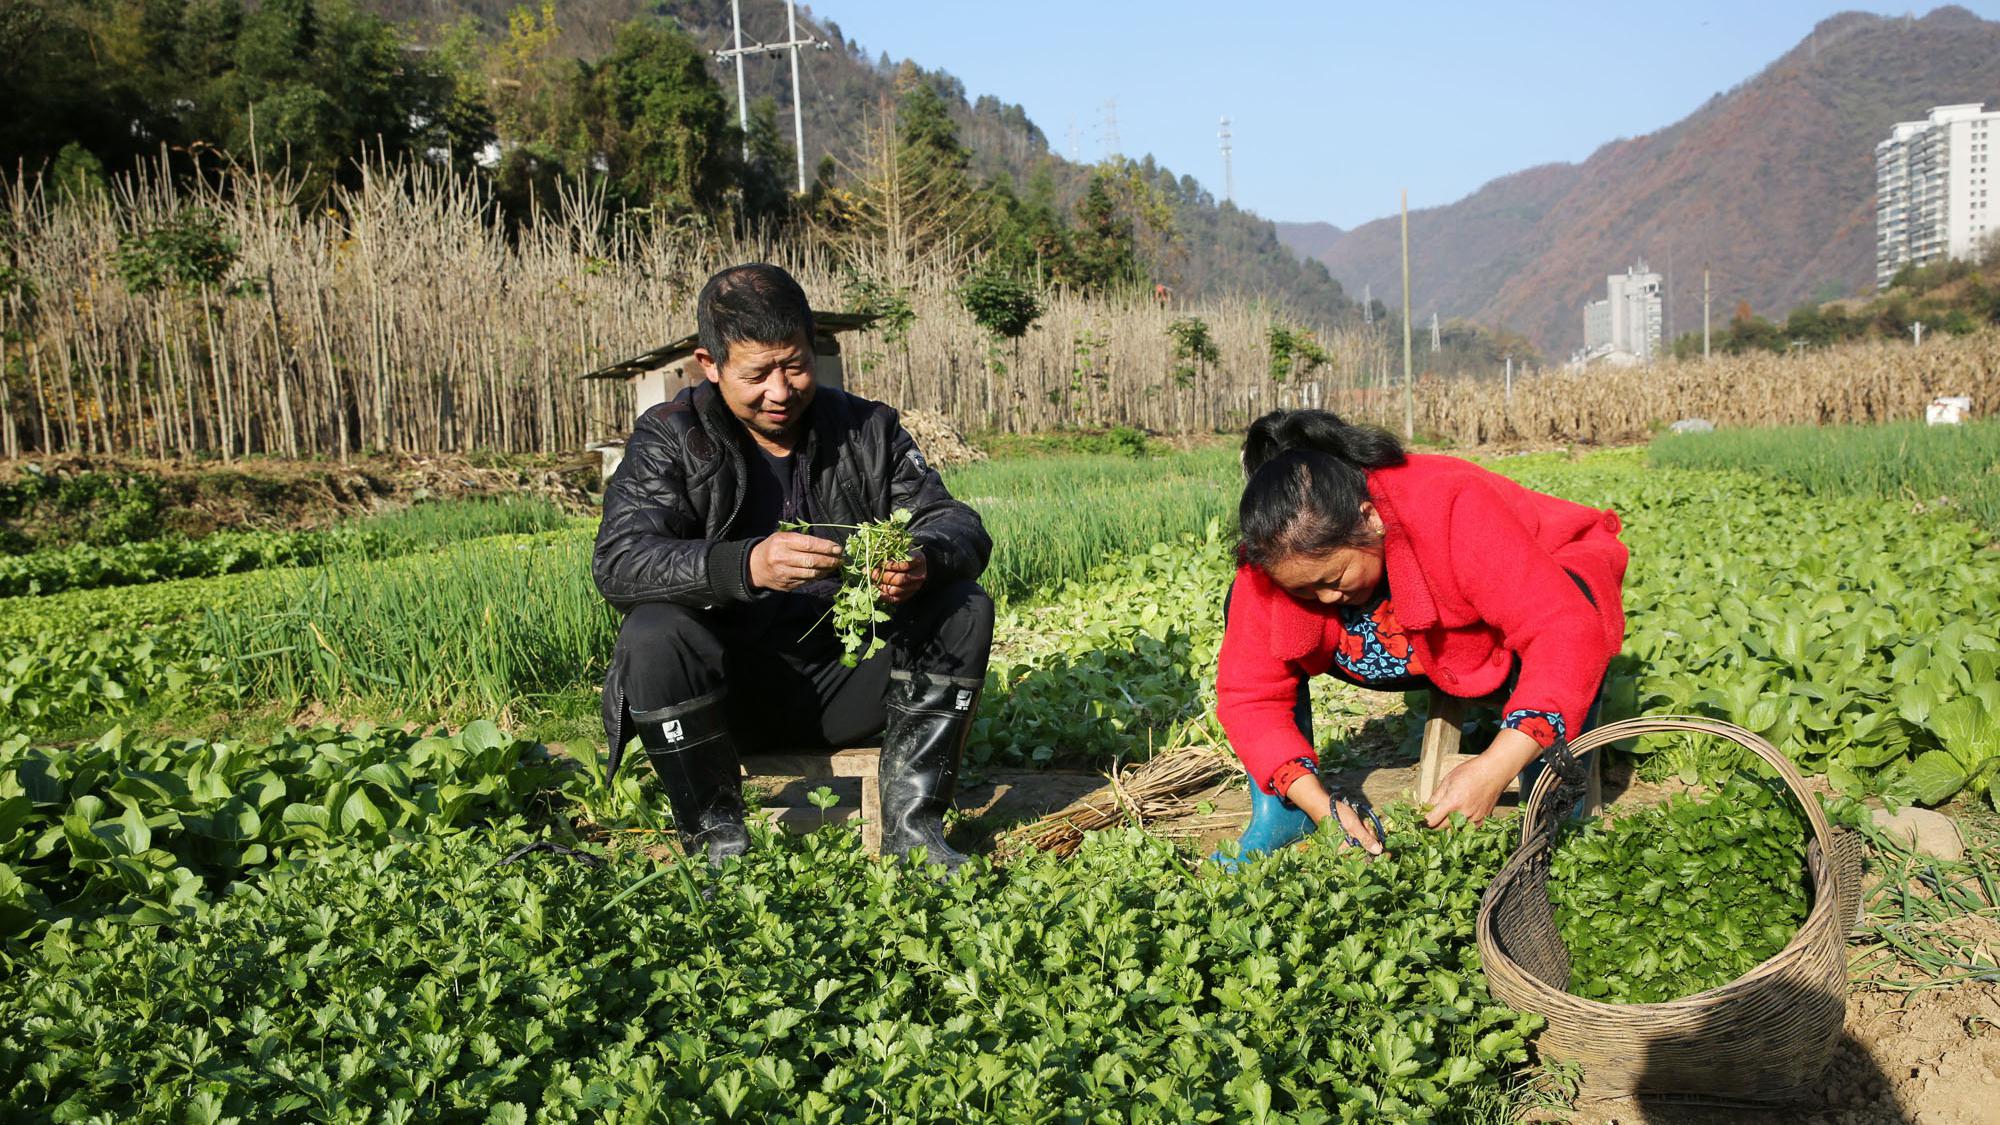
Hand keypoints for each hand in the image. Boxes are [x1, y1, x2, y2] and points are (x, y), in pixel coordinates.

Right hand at [749, 531, 843, 591]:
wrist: (754, 566)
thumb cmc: (774, 547)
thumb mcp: (783, 537)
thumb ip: (802, 539)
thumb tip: (828, 546)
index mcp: (782, 542)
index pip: (809, 544)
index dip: (826, 547)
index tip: (838, 548)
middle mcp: (782, 558)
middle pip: (812, 561)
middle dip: (829, 560)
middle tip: (840, 559)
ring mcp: (784, 573)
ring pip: (811, 573)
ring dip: (826, 570)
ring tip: (835, 566)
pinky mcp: (786, 585)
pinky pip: (807, 581)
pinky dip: (818, 577)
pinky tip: (823, 572)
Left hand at [871, 547, 927, 604]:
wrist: (914, 564)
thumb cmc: (902, 552)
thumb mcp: (899, 545)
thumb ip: (888, 547)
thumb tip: (871, 551)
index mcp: (918, 559)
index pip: (904, 564)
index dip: (888, 564)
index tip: (876, 562)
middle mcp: (919, 575)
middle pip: (900, 579)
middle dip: (881, 576)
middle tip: (868, 571)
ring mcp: (914, 587)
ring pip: (896, 590)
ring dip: (880, 585)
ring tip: (870, 579)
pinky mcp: (908, 595)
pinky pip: (894, 599)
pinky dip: (882, 595)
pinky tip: (874, 588)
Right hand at [1283, 773, 1383, 855]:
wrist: (1322, 803)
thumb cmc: (1336, 815)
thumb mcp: (1353, 826)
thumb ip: (1365, 839)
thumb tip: (1378, 852)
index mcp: (1344, 852)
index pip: (1364, 860)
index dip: (1377, 857)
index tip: (1388, 854)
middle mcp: (1345, 849)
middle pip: (1366, 850)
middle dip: (1371, 838)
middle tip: (1367, 826)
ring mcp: (1346, 842)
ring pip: (1364, 841)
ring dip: (1367, 831)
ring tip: (1362, 822)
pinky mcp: (1347, 835)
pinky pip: (1359, 836)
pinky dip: (1362, 829)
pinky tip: (1360, 822)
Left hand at [1424, 728, 1540, 827]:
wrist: (1494, 771)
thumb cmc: (1470, 772)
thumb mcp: (1448, 780)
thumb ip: (1436, 797)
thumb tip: (1425, 808)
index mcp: (1453, 801)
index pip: (1432, 820)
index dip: (1423, 822)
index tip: (1418, 821)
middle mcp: (1464, 813)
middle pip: (1441, 829)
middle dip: (1432, 827)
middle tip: (1427, 823)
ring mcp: (1475, 819)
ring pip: (1454, 832)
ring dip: (1445, 829)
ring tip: (1441, 823)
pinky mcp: (1483, 821)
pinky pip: (1467, 830)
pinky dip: (1459, 828)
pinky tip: (1456, 821)